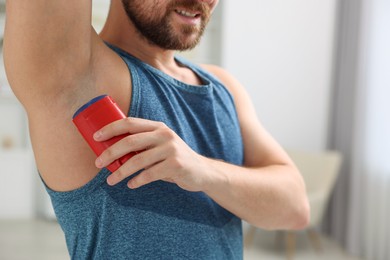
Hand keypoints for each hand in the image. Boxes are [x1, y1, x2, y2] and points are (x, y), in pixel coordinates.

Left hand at [93, 117, 210, 190]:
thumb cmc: (173, 158)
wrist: (201, 170)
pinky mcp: (176, 165)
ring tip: (110, 180)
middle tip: (98, 163)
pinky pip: (149, 174)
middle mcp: (164, 135)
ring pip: (138, 160)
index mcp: (158, 127)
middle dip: (111, 152)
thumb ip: (143, 144)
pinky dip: (137, 181)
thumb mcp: (161, 145)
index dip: (111, 128)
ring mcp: (171, 149)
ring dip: (120, 172)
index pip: (130, 123)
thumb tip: (112, 151)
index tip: (96, 138)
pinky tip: (131, 185)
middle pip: (130, 141)